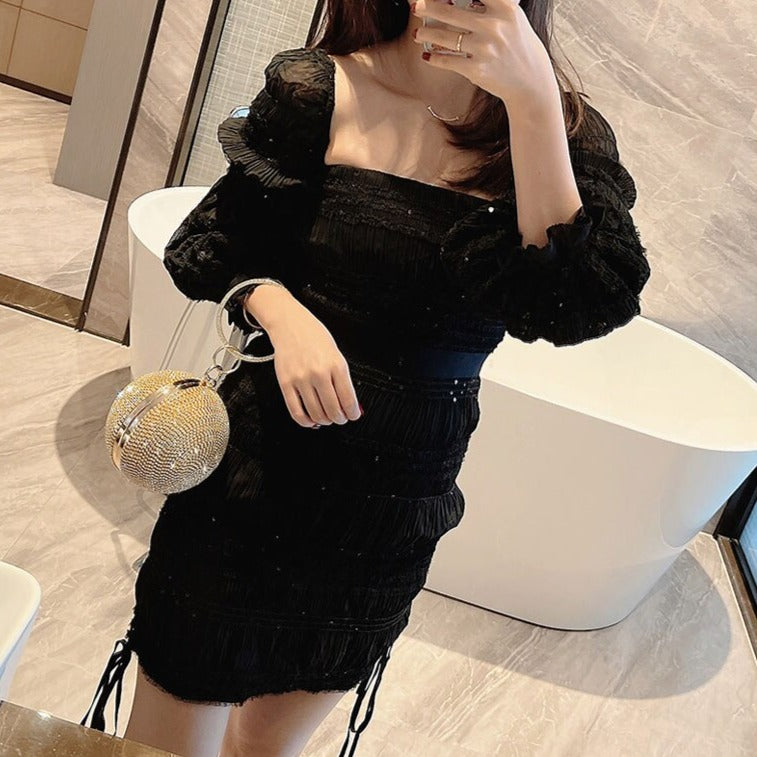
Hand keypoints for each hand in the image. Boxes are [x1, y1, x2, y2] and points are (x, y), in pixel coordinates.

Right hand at [247, 293, 361, 428]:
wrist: (290, 325)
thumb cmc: (314, 337)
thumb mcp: (336, 354)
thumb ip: (343, 379)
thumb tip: (350, 404)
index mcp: (336, 365)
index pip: (348, 399)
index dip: (353, 413)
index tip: (353, 415)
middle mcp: (319, 373)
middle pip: (333, 410)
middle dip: (340, 418)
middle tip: (341, 418)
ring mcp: (301, 379)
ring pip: (316, 414)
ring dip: (324, 420)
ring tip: (327, 418)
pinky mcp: (285, 384)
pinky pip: (296, 411)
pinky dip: (305, 421)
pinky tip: (310, 420)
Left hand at [411, 0, 559, 110]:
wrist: (530, 82)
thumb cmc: (519, 46)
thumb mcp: (513, 18)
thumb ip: (492, 5)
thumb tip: (461, 1)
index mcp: (505, 8)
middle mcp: (494, 26)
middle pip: (450, 12)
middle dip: (428, 7)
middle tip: (417, 5)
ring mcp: (484, 48)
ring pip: (445, 37)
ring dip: (427, 34)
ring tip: (418, 33)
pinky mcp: (476, 69)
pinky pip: (448, 61)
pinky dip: (435, 58)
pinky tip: (427, 55)